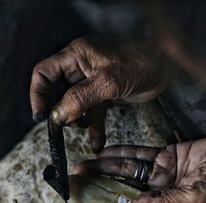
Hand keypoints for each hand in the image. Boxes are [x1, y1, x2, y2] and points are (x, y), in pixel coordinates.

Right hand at [30, 37, 169, 151]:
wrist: (168, 67)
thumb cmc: (140, 63)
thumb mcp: (108, 81)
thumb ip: (80, 98)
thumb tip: (57, 116)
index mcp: (76, 56)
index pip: (44, 73)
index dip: (38, 94)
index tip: (41, 116)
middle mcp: (81, 68)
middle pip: (58, 92)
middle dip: (60, 111)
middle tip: (62, 128)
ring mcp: (93, 83)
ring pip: (75, 105)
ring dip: (77, 121)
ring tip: (84, 128)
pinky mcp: (105, 95)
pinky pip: (93, 113)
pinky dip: (95, 127)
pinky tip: (98, 142)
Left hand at [73, 135, 205, 202]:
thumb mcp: (193, 199)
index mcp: (165, 202)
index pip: (131, 200)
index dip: (110, 195)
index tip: (91, 193)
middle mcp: (159, 187)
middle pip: (123, 181)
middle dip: (101, 176)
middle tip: (79, 173)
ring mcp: (161, 169)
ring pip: (128, 165)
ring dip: (107, 162)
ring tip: (86, 161)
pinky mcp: (166, 153)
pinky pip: (140, 152)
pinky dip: (123, 151)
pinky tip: (106, 150)